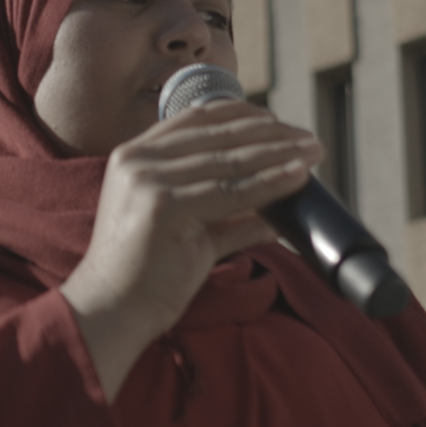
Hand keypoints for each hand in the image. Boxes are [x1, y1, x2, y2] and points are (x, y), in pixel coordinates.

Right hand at [61, 100, 321, 400]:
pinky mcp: (164, 205)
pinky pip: (232, 191)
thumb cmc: (147, 275)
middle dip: (271, 133)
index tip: (280, 122)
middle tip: (309, 138)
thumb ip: (227, 212)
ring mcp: (149, 179)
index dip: (243, 115)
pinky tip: (297, 176)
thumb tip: (276, 209)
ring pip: (230, 160)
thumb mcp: (189, 228)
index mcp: (135, 155)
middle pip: (219, 134)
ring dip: (279, 152)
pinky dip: (270, 182)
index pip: (197, 118)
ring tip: (312, 151)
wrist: (112, 311)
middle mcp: (138, 159)